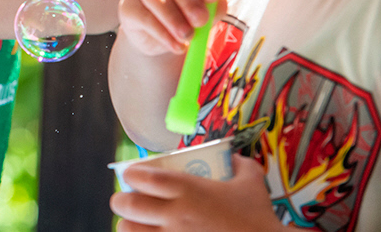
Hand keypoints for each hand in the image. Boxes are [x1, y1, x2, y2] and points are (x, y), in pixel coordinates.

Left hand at [111, 154, 281, 230]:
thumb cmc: (259, 219)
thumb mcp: (252, 184)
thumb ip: (241, 165)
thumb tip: (233, 156)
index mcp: (187, 190)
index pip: (142, 176)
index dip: (130, 174)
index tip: (132, 175)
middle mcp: (174, 214)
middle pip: (128, 203)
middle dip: (121, 200)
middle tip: (126, 200)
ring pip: (129, 230)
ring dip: (128, 225)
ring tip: (133, 224)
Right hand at [118, 0, 219, 56]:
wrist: (158, 33)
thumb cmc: (185, 13)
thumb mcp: (204, 9)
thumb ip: (214, 7)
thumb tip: (219, 5)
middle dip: (189, 1)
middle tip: (201, 20)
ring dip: (174, 18)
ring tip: (188, 36)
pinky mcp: (127, 5)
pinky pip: (145, 18)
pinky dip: (163, 34)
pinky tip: (177, 45)